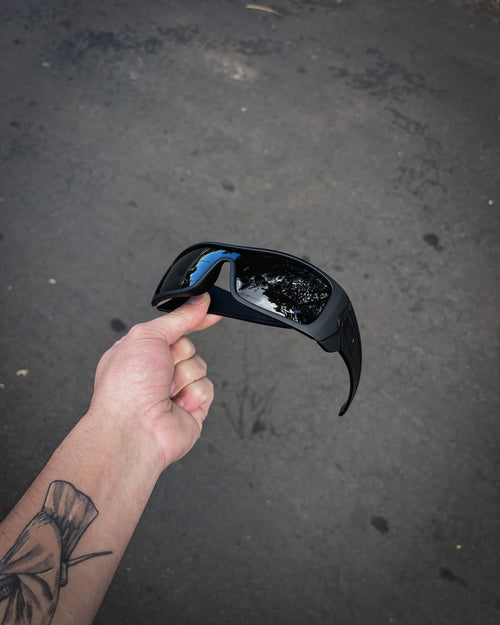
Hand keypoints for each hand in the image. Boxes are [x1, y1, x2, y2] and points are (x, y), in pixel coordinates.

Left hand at [88, 293, 220, 469]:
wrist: (134, 430)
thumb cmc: (125, 388)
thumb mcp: (147, 336)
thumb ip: (178, 318)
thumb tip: (200, 302)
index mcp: (140, 351)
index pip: (173, 328)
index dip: (192, 319)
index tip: (208, 311)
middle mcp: (156, 371)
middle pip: (188, 346)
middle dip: (178, 354)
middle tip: (161, 369)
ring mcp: (174, 390)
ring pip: (199, 366)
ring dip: (184, 376)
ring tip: (165, 391)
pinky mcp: (191, 407)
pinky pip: (207, 387)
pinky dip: (193, 394)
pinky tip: (176, 404)